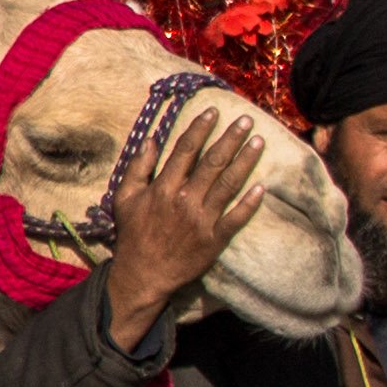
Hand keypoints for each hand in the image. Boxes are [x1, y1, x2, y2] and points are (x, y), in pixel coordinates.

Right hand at [98, 114, 267, 343]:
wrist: (144, 274)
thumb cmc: (134, 234)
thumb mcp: (125, 198)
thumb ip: (138, 167)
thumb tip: (151, 140)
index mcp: (163, 187)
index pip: (185, 150)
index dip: (201, 129)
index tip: (214, 112)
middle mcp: (184, 199)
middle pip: (212, 162)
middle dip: (231, 138)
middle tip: (247, 120)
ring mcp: (202, 220)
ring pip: (228, 185)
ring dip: (245, 161)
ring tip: (259, 141)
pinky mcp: (215, 239)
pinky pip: (236, 218)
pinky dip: (249, 203)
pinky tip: (261, 187)